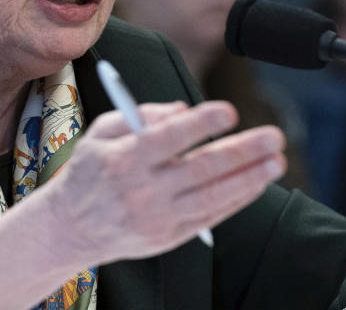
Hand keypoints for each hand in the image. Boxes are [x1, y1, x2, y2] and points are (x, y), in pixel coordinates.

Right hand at [45, 100, 285, 264]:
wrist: (69, 227)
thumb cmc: (90, 171)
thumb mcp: (100, 132)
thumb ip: (141, 115)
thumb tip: (184, 110)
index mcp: (123, 158)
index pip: (169, 137)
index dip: (202, 123)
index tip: (230, 111)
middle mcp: (142, 190)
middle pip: (201, 169)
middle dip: (242, 151)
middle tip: (273, 136)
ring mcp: (157, 217)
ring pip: (212, 197)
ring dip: (249, 178)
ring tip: (276, 161)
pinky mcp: (168, 237)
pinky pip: (210, 217)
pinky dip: (236, 200)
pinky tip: (256, 184)